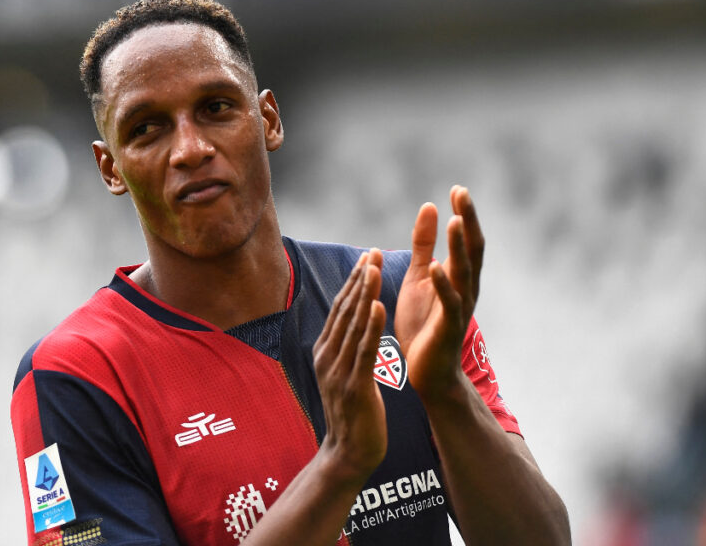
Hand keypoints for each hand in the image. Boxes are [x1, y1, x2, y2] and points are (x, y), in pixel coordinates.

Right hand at [312, 249, 387, 483]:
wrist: (349, 453)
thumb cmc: (353, 413)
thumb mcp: (344, 373)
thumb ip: (347, 347)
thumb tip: (355, 321)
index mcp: (325, 351)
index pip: (340, 309)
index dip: (353, 282)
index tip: (367, 257)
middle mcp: (327, 356)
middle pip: (345, 311)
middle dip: (360, 280)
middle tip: (373, 252)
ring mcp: (338, 371)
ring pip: (353, 325)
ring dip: (365, 294)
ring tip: (375, 269)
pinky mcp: (354, 386)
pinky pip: (364, 350)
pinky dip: (371, 326)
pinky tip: (379, 306)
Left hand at [395, 186, 484, 403]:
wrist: (428, 371)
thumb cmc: (424, 323)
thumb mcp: (418, 277)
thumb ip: (423, 244)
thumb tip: (429, 207)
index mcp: (459, 275)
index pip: (465, 239)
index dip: (464, 215)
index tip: (457, 189)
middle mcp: (466, 288)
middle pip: (472, 249)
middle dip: (467, 221)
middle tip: (462, 193)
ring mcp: (460, 307)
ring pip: (464, 272)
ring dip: (458, 246)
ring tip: (454, 220)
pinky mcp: (448, 327)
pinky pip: (449, 302)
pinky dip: (443, 283)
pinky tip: (434, 266)